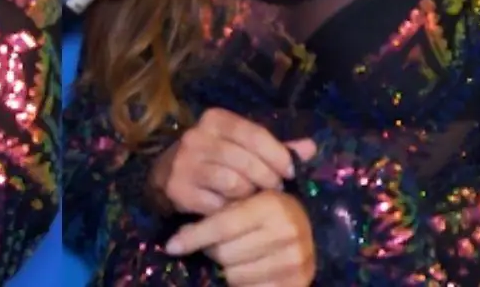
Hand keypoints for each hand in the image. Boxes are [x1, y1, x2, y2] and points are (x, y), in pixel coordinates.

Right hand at [149, 108, 315, 214]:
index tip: (291, 172)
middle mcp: (197, 136)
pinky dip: (228, 209)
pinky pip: (216, 204)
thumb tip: (312, 147)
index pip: (254, 134)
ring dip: (248, 194)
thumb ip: (275, 147)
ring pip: (233, 183)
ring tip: (252, 197)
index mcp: (215, 119)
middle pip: (246, 161)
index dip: (278, 154)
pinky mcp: (178, 189)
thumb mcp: (242, 145)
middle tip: (275, 189)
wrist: (167, 175)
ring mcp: (185, 163)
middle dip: (267, 179)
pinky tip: (231, 207)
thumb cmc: (215, 157)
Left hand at [165, 190, 315, 285]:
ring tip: (231, 257)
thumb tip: (174, 242)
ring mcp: (294, 261)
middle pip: (225, 254)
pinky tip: (244, 271)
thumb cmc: (267, 211)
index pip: (222, 226)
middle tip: (213, 246)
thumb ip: (217, 215)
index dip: (194, 237)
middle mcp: (286, 232)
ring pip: (235, 276)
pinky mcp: (297, 283)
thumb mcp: (246, 202)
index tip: (171, 246)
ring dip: (225, 269)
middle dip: (211, 251)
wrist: (308, 228)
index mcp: (271, 205)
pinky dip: (241, 283)